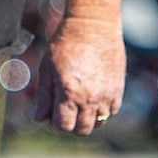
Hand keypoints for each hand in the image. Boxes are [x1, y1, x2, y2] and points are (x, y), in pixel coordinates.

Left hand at [39, 15, 124, 134]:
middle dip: (70, 126)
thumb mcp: (47, 69)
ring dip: (86, 120)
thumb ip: (44, 97)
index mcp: (69, 93)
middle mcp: (90, 98)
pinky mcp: (118, 91)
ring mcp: (107, 96)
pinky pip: (111, 113)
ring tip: (76, 105)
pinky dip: (101, 111)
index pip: (63, 126)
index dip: (54, 124)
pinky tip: (91, 98)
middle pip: (82, 130)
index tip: (50, 116)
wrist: (92, 27)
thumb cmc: (63, 45)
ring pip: (98, 124)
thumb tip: (39, 120)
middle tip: (63, 112)